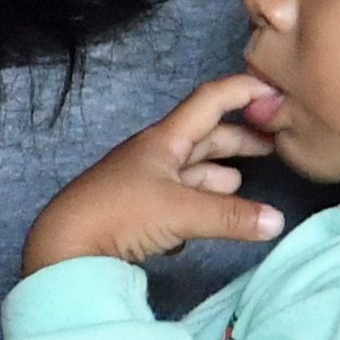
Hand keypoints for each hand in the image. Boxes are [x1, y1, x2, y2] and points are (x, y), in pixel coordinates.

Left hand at [25, 73, 284, 271]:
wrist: (63, 247)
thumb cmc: (118, 214)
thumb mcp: (181, 212)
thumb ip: (231, 216)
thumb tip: (277, 221)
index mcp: (163, 141)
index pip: (209, 102)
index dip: (241, 92)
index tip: (273, 92)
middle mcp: (153, 156)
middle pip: (203, 138)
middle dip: (237, 140)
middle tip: (271, 147)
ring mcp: (142, 184)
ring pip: (189, 173)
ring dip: (216, 176)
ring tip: (239, 185)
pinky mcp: (134, 213)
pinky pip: (173, 203)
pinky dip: (192, 209)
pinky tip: (200, 225)